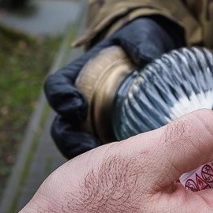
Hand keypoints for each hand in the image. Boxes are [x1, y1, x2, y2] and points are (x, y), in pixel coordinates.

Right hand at [44, 16, 183, 157]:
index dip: (61, 97)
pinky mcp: (114, 144)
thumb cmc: (142, 43)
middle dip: (70, 139)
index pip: (57, 88)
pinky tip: (127, 175)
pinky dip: (111, 168)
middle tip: (87, 148)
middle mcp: (82, 106)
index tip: (77, 104)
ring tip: (106, 165)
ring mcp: (96, 127)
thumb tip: (147, 56)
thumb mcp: (142, 37)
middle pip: (63, 128)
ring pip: (80, 148)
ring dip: (88, 158)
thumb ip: (141, 42)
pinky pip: (105, 161)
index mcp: (78, 78)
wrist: (155, 57)